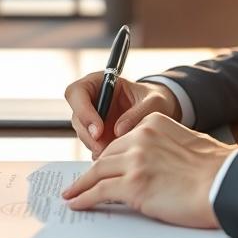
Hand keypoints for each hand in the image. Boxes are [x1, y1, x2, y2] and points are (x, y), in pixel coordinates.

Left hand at [61, 112, 232, 228]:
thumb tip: (159, 163)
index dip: (110, 156)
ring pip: (97, 172)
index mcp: (154, 123)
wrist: (224, 183)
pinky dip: (84, 198)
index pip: (122, 139)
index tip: (100, 165)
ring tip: (71, 193)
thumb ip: (167, 147)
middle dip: (93, 170)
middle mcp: (141, 137)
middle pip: (106, 155)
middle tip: (81, 181)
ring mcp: (135, 160)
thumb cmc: (217, 169)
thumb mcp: (190, 144)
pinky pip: (99, 191)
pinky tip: (77, 203)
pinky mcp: (132, 185)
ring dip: (81, 185)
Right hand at [65, 73, 181, 157]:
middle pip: (77, 118)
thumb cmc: (155, 99)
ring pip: (84, 135)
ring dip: (96, 146)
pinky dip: (103, 153)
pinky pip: (93, 146)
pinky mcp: (98, 136)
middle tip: (104, 148)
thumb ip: (137, 112)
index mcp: (99, 82)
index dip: (83, 112)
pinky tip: (117, 155)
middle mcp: (92, 100)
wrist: (161, 110)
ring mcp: (93, 119)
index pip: (76, 92)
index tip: (98, 130)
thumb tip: (118, 130)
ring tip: (116, 152)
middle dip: (89, 136)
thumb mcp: (154, 101)